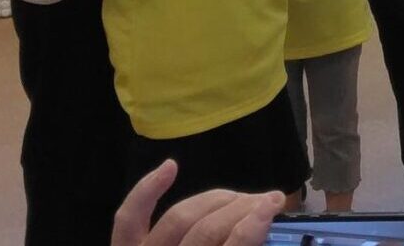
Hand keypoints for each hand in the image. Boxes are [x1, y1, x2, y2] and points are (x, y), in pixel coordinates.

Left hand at [112, 159, 281, 245]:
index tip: (273, 207)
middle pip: (206, 231)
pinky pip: (130, 218)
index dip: (251, 228)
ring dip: (217, 199)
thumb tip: (264, 235)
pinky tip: (171, 166)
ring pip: (180, 217)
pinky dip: (147, 189)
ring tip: (243, 198)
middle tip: (270, 201)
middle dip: (242, 209)